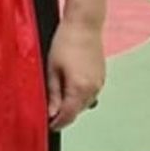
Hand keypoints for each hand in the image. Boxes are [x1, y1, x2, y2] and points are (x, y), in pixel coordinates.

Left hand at [46, 13, 105, 130]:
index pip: (68, 116)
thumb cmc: (65, 43)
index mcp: (79, 88)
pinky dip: (79, 96)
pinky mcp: (102, 77)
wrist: (84, 25)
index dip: (57, 123)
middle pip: (77, 112)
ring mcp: (100, 83)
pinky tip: (69, 87)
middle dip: (63, 115)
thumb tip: (52, 113)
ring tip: (57, 98)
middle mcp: (93, 89)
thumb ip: (53, 94)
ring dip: (72, 105)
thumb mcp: (52, 70)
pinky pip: (90, 93)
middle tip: (48, 111)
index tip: (47, 125)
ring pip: (84, 103)